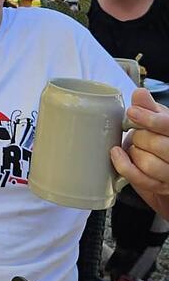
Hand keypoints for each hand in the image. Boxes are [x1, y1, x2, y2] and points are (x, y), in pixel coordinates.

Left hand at [111, 89, 168, 212]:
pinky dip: (124, 166)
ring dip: (134, 153)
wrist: (164, 166)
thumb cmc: (161, 138)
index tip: (132, 112)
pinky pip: (139, 179)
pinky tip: (116, 155)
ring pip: (148, 164)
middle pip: (157, 145)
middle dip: (139, 137)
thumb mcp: (159, 120)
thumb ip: (149, 107)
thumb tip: (140, 93)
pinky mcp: (159, 187)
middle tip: (135, 133)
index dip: (150, 119)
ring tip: (133, 146)